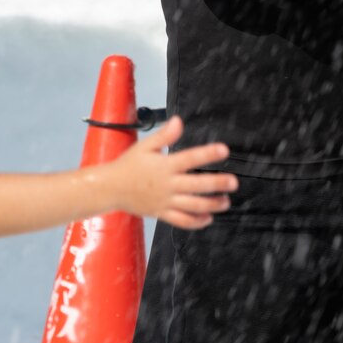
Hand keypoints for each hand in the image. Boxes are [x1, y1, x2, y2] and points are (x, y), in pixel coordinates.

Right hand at [105, 117, 235, 229]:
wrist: (110, 188)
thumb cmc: (128, 166)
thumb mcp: (145, 146)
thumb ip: (164, 135)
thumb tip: (178, 121)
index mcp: (164, 166)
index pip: (190, 158)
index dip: (208, 154)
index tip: (224, 150)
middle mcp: (167, 184)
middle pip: (196, 185)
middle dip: (217, 184)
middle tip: (233, 183)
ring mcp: (165, 201)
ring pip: (192, 206)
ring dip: (211, 205)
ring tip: (225, 202)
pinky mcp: (161, 213)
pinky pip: (181, 221)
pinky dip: (196, 222)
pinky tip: (208, 218)